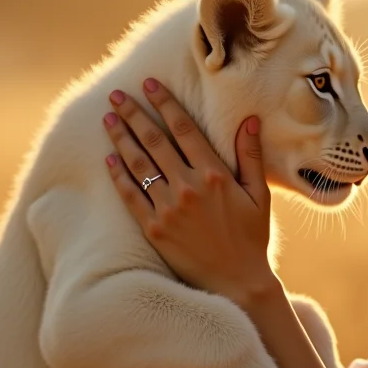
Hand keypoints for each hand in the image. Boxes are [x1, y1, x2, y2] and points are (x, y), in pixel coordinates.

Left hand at [101, 78, 279, 305]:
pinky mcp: (154, 229)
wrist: (237, 283)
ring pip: (138, 164)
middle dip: (134, 114)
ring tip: (108, 119)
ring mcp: (168, 208)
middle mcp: (188, 187)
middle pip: (154, 141)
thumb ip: (250, 156)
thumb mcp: (259, 195)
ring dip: (121, 138)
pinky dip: (119, 175)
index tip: (149, 84)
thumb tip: (250, 119)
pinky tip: (109, 159)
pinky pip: (131, 196)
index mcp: (214, 174)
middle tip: (117, 95)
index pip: (183, 129)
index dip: (165, 104)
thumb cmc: (251, 237)